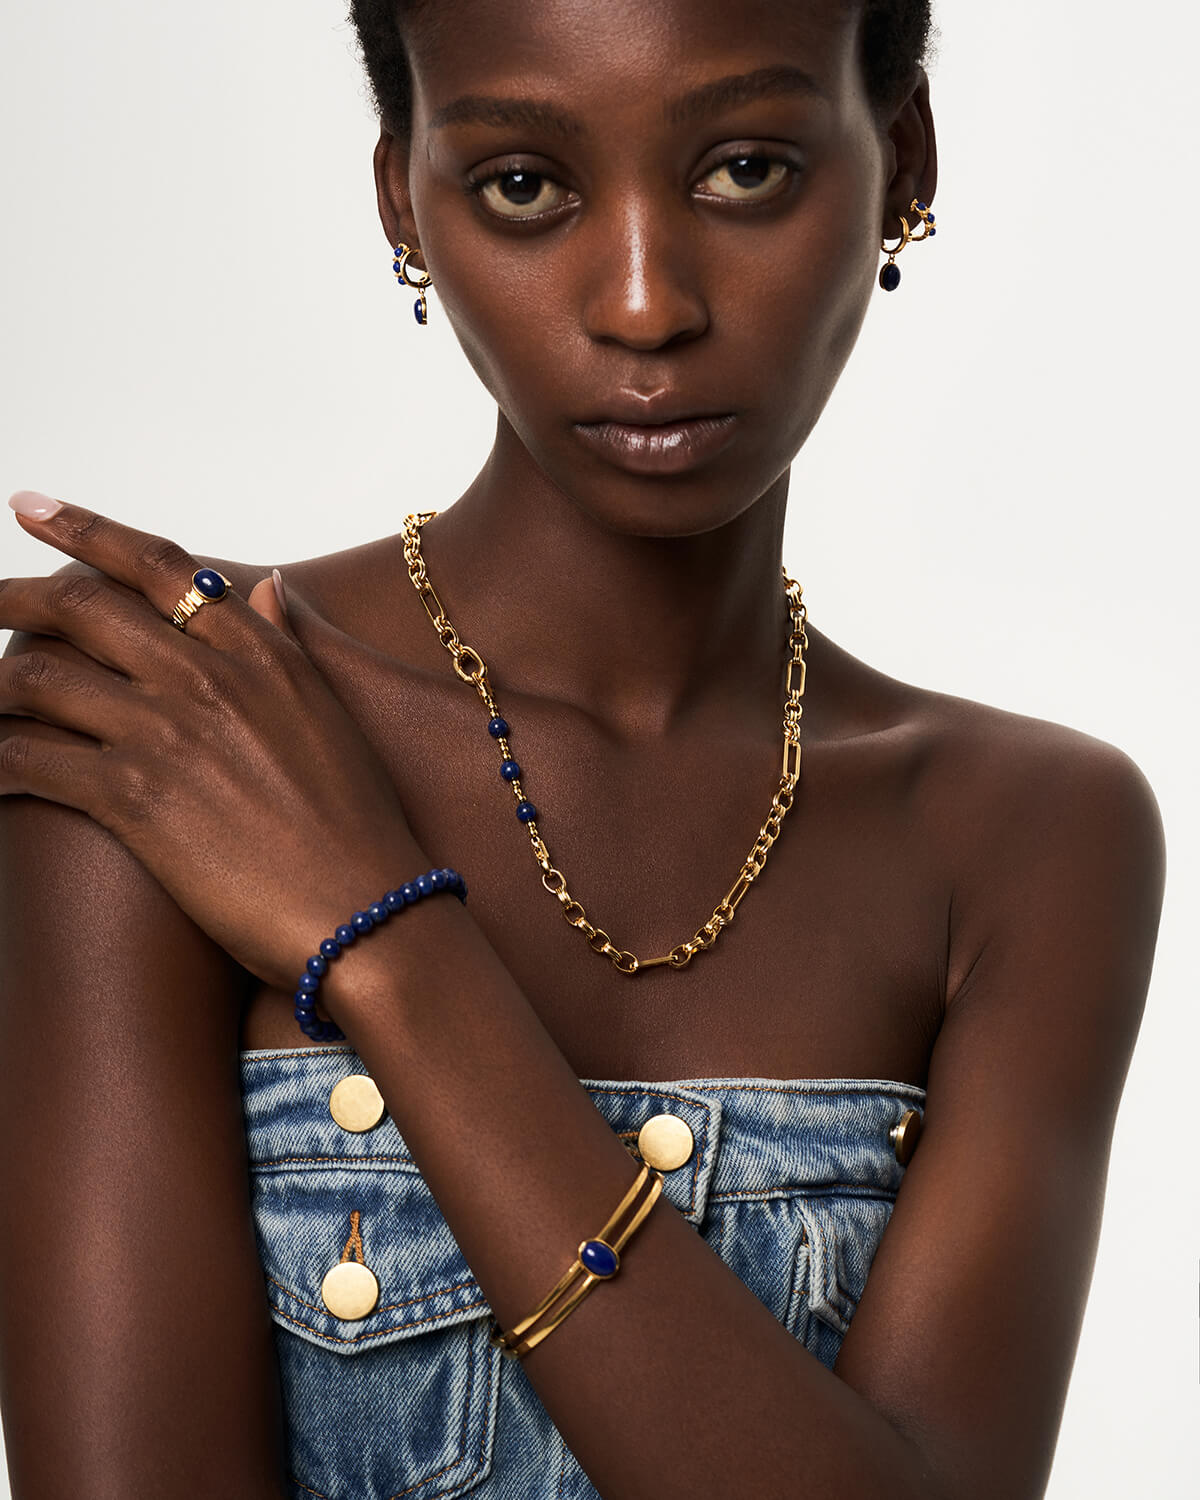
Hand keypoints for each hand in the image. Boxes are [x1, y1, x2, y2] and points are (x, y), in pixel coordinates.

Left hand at [1, 492, 424, 999]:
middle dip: (12, 598)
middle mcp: (209, 678)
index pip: (158, 565)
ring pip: (41, 679)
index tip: (32, 509)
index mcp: (259, 653)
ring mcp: (168, 734)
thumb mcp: (330, 715)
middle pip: (82, 607)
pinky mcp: (135, 799)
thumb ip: (286, 643)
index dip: (85, 529)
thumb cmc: (359, 826)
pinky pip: (30, 759)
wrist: (368, 910)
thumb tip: (263, 587)